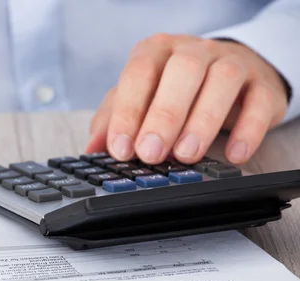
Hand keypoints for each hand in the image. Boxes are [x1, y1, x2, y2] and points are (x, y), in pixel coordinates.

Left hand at [86, 34, 288, 164]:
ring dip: (202, 121)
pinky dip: (248, 130)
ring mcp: (230, 63)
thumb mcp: (139, 99)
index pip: (138, 74)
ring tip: (186, 155)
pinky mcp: (261, 85)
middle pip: (181, 72)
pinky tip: (234, 155)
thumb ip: (113, 119)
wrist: (229, 74)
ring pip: (221, 82)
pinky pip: (259, 103)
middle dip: (163, 115)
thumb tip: (91, 149)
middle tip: (151, 153)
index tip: (120, 149)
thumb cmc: (173, 89)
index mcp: (156, 52)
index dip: (128, 112)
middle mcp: (192, 51)